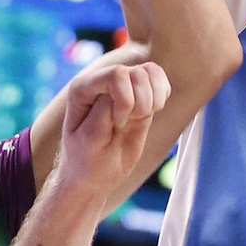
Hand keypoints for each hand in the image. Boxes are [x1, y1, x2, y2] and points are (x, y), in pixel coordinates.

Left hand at [53, 57, 168, 208]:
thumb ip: (103, 114)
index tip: (119, 124)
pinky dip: (162, 94)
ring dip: (154, 98)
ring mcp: (122, 86)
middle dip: (141, 102)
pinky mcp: (140, 94)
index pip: (116, 75)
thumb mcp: (90, 141)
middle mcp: (102, 82)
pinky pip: (158, 78)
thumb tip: (121, 94)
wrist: (96, 175)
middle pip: (136, 73)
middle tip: (128, 124)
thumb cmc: (87, 160)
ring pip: (151, 71)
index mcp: (83, 89)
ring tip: (141, 117)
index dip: (126, 100)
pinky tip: (153, 111)